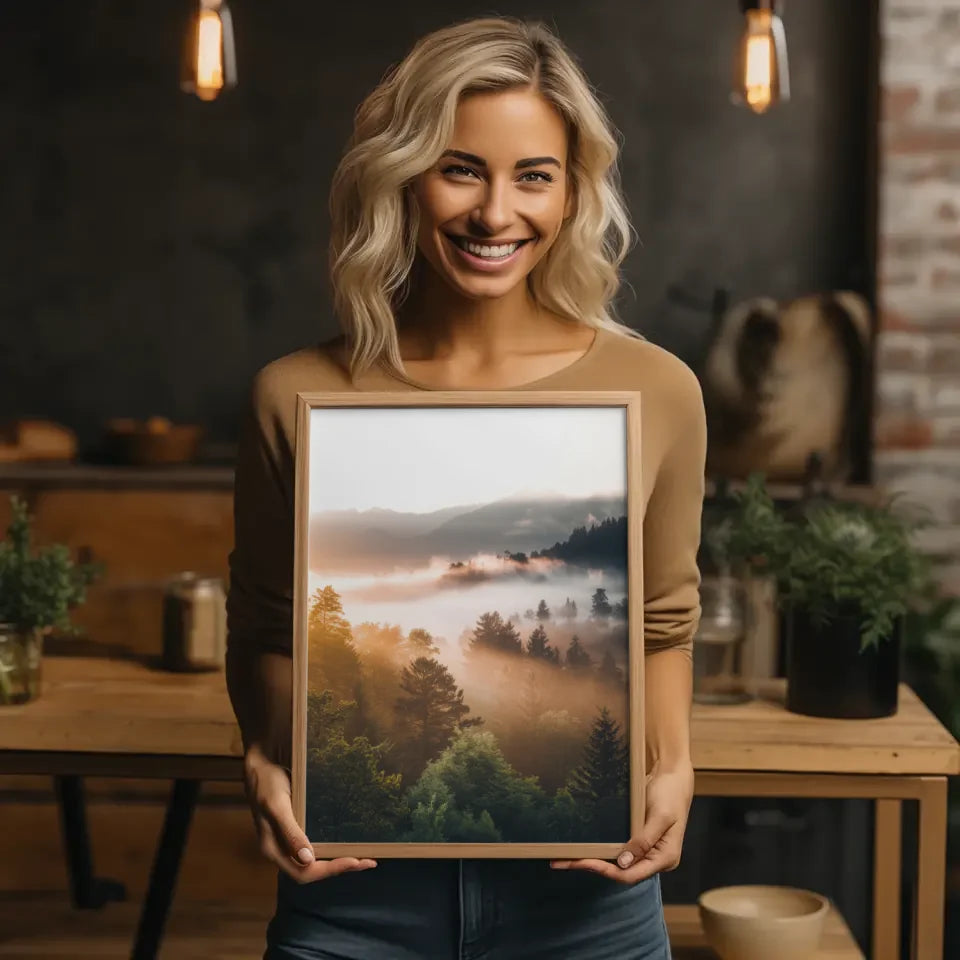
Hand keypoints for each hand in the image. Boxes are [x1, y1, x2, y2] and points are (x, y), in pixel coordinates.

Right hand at [243, 744, 376, 883]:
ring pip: (314, 860)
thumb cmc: (266, 783)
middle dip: (339, 868)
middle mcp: (281, 849)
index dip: (329, 870)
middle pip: (311, 870)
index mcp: (274, 849)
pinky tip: (345, 842)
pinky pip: (314, 845)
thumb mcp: (277, 806)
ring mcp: (288, 840)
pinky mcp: (294, 828)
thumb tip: (308, 860)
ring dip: (337, 860)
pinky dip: (331, 847)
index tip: (354, 861)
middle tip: (368, 862)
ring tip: (363, 857)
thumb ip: (290, 833)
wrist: (259, 764)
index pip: (304, 873)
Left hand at [550, 760, 693, 883]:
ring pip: (617, 863)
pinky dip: (602, 850)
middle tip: (563, 862)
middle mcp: (655, 859)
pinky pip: (618, 849)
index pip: (631, 875)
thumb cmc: (670, 794)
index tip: (583, 863)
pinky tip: (584, 847)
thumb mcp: (660, 816)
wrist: (673, 775)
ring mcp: (646, 850)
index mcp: (665, 858)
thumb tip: (623, 862)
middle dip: (593, 867)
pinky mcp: (638, 839)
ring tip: (567, 858)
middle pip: (621, 872)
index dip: (606, 871)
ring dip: (594, 860)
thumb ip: (644, 840)